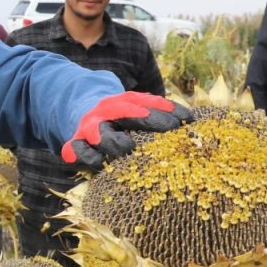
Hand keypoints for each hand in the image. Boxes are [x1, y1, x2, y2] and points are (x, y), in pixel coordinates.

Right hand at [61, 92, 191, 169]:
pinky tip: (98, 164)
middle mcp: (106, 112)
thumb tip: (192, 121)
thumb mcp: (138, 111)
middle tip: (169, 128)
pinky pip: (76, 150)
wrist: (80, 113)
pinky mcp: (74, 145)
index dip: (166, 109)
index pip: (147, 102)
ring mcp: (89, 128)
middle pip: (125, 111)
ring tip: (128, 149)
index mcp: (123, 102)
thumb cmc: (120, 120)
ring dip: (113, 141)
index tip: (186, 119)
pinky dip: (86, 156)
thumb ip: (160, 115)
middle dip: (146, 118)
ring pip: (99, 133)